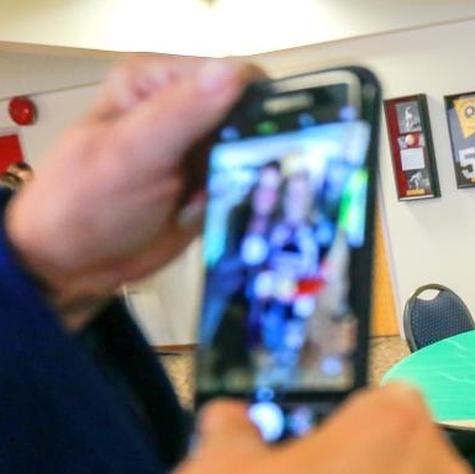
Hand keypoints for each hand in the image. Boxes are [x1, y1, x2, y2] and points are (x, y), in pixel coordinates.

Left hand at [5, 56, 261, 329]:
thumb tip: (233, 74)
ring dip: (261, 177)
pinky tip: (248, 214)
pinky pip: (253, 185)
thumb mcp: (130, 154)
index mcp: (159, 82)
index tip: (265, 142)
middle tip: (258, 179)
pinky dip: (255, 199)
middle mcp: (186, 108)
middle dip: (264, 145)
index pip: (231, 76)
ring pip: (259, 152)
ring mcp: (202, 149)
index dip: (256, 105)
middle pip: (253, 114)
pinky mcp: (215, 184)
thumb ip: (181, 113)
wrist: (73, 264)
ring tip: (248, 201)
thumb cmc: (85, 203)